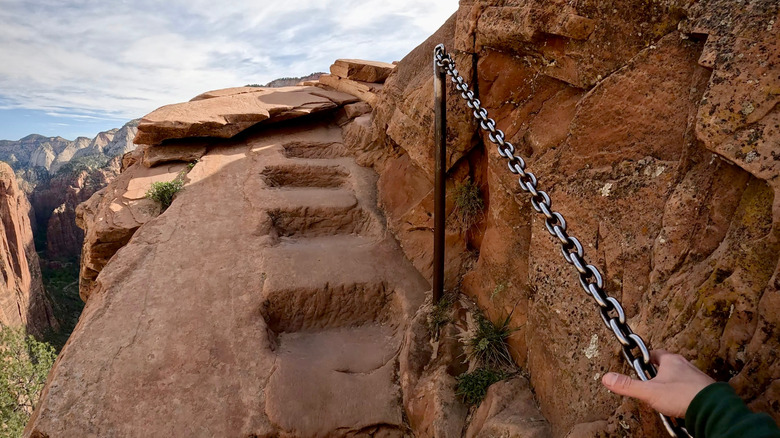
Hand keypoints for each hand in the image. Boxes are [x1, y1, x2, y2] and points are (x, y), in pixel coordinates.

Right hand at [601, 349, 715, 417]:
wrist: (711, 408)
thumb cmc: (682, 396)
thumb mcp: (649, 391)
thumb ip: (628, 385)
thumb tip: (607, 378)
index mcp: (671, 361)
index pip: (657, 353)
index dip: (648, 359)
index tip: (642, 364)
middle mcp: (685, 365)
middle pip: (669, 365)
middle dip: (660, 372)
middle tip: (652, 382)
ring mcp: (697, 377)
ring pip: (681, 376)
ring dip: (673, 383)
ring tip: (665, 394)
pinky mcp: (705, 390)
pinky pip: (691, 388)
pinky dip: (684, 393)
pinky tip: (680, 402)